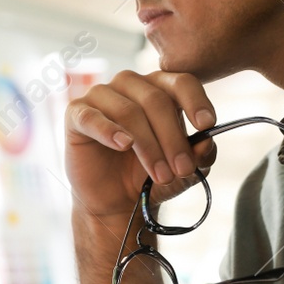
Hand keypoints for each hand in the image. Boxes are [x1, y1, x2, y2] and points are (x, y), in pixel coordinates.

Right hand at [64, 70, 217, 219]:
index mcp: (160, 89)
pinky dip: (109, 130)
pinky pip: (92, 116)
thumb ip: (199, 155)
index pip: (181, 82)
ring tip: (160, 175)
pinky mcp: (76, 113)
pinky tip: (123, 145)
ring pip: (129, 111)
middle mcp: (131, 85)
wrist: (116, 201)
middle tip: (183, 169)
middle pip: (156, 100)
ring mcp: (101, 95)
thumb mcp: (183, 170)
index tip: (207, 124)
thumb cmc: (150, 175)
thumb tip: (206, 142)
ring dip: (149, 146)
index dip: (196, 101)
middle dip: (173, 138)